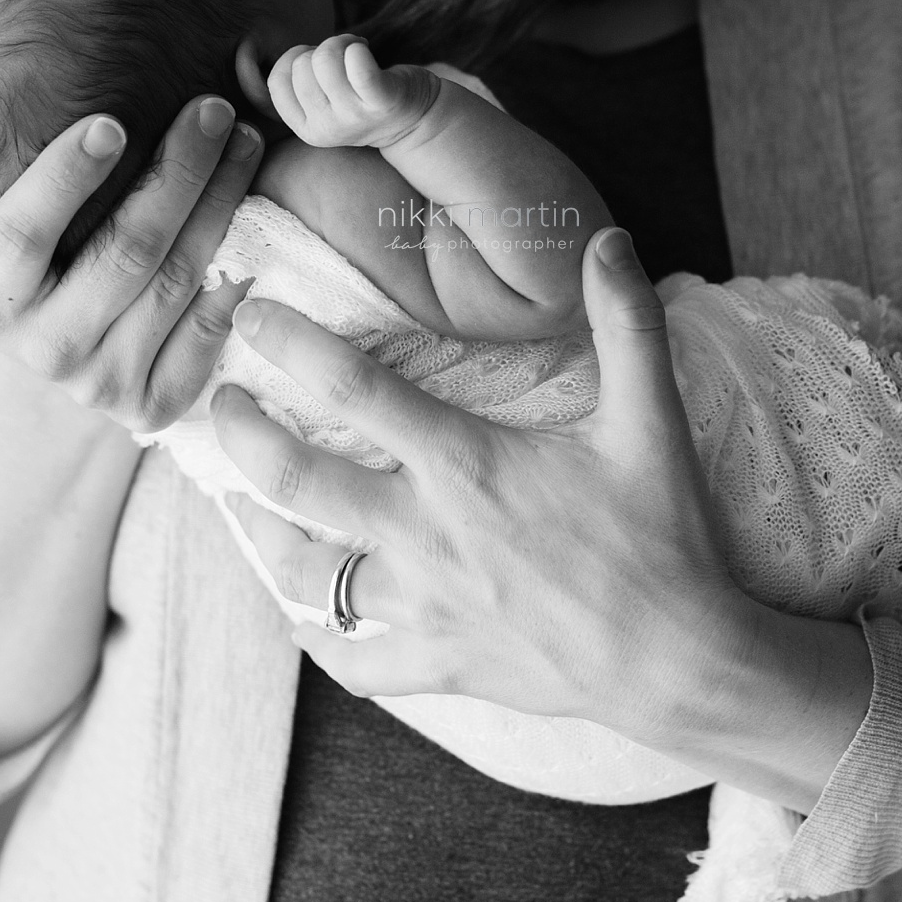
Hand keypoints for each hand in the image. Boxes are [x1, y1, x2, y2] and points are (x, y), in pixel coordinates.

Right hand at [0, 95, 263, 431]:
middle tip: (214, 107)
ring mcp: (108, 384)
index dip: (63, 178)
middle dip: (177, 172)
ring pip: (181, 280)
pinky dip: (243, 269)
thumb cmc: (14, 280)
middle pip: (125, 251)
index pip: (22, 234)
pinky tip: (264, 214)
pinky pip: (215, 327)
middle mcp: (48, 350)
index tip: (110, 118)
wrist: (57, 382)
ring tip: (248, 140)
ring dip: (222, 203)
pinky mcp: (161, 405)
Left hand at [211, 227, 750, 732]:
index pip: (352, 388)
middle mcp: (425, 533)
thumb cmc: (664, 536)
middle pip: (297, 478)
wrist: (681, 659)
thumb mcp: (650, 418)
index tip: (254, 316)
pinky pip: (352, 661)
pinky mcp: (438, 665)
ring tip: (234, 501)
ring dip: (258, 533)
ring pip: (305, 573)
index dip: (291, 343)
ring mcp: (424, 606)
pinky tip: (304, 614)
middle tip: (220, 404)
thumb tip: (608, 237)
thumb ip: (626, 322)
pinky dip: (318, 637)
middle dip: (242, 435)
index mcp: (464, 463)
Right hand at [266, 34, 441, 149]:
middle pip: (302, 64)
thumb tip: (245, 53)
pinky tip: (368, 52)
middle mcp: (326, 129)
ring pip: (324, 58)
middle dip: (324, 49)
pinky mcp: (381, 102)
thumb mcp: (320, 99)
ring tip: (359, 55)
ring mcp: (354, 118)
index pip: (277, 79)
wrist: (418, 118)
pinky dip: (359, 48)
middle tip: (348, 61)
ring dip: (344, 42)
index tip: (323, 66)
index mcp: (304, 129)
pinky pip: (357, 63)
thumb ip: (291, 81)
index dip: (298, 58)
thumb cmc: (362, 97)